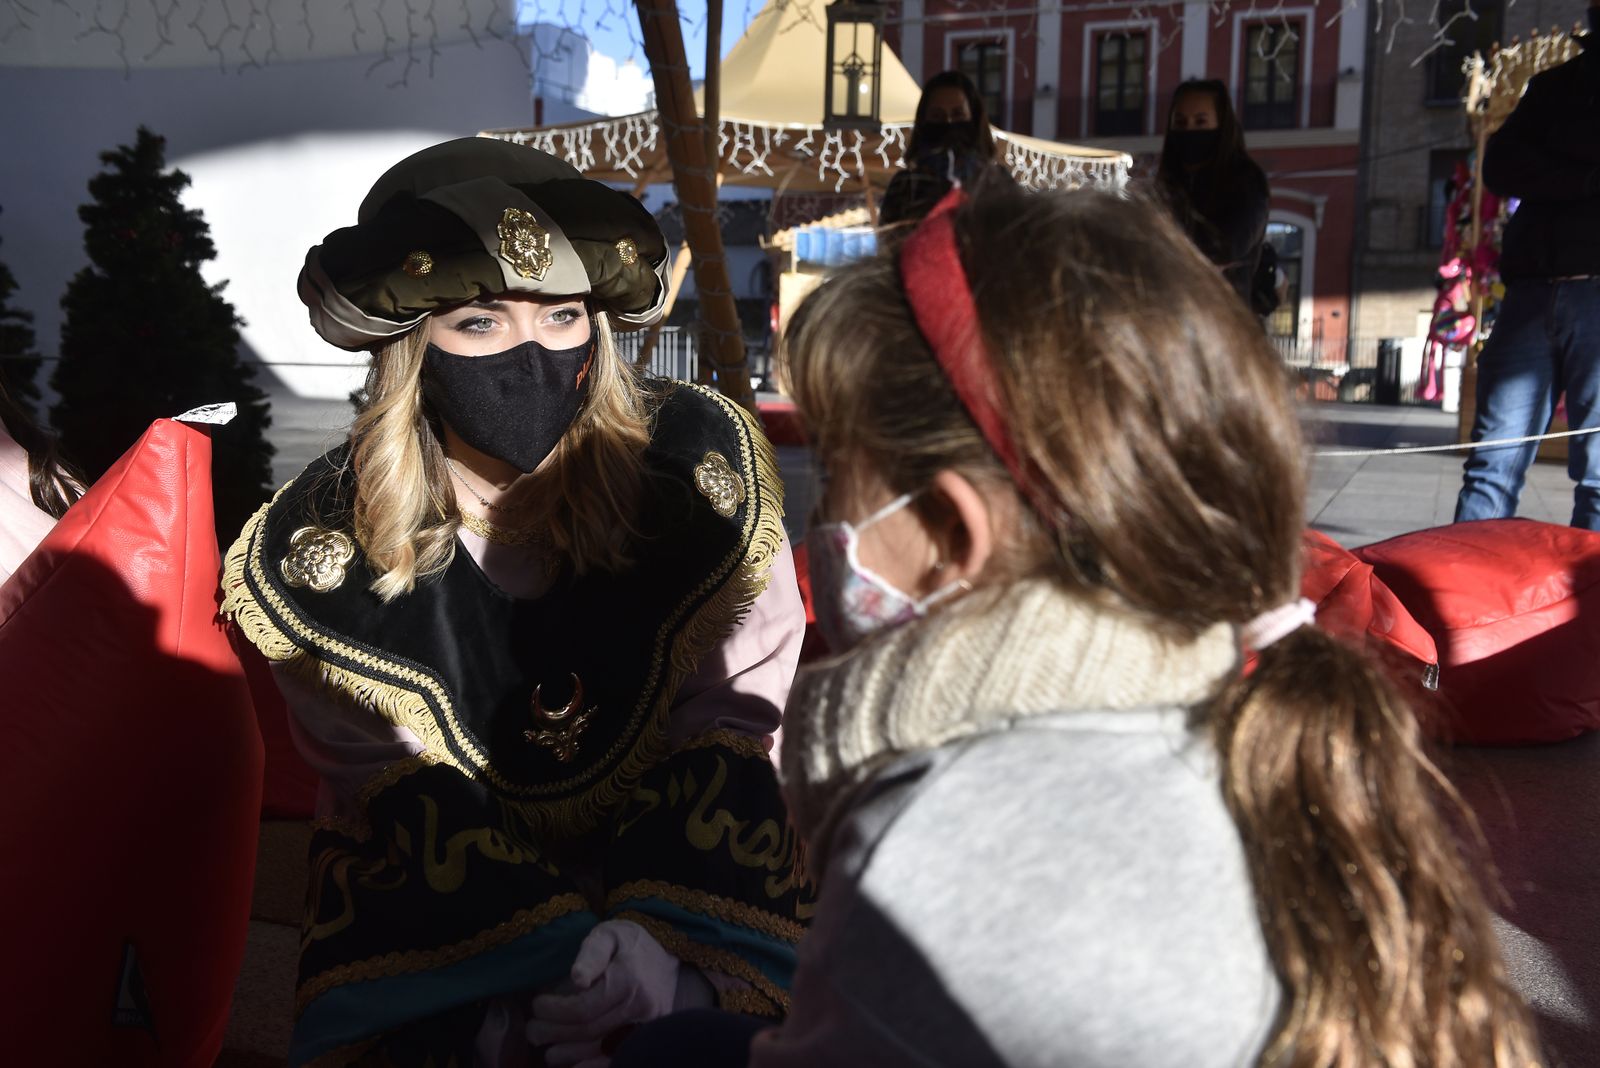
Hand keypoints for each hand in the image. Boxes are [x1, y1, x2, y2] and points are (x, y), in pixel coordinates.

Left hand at [525, 920, 680, 1065]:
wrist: (666, 955)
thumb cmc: (630, 943)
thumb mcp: (609, 934)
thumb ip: (591, 953)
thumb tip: (577, 979)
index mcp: (629, 980)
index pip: (584, 1009)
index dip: (554, 1012)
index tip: (537, 1005)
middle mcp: (642, 1007)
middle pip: (589, 1032)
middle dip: (555, 1033)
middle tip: (533, 1030)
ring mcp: (648, 1026)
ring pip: (601, 1050)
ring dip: (568, 1055)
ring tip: (548, 1051)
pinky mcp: (649, 1037)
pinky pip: (618, 1058)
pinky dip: (593, 1066)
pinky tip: (573, 1067)